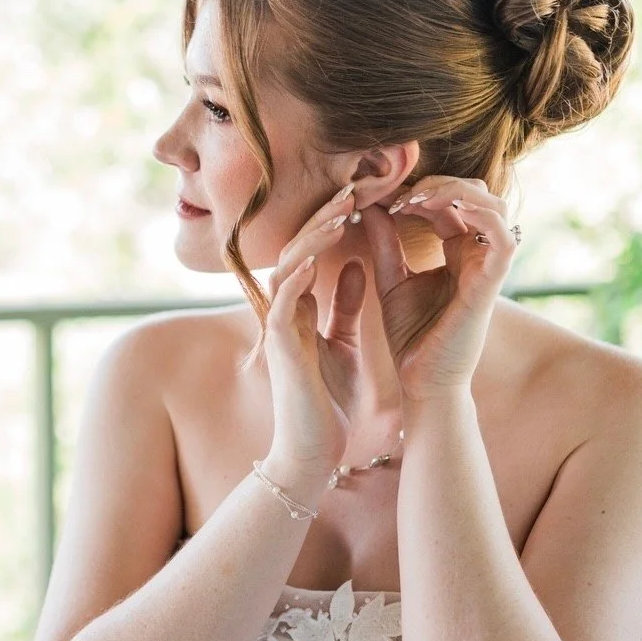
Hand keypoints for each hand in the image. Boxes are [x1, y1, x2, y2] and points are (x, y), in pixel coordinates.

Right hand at [263, 186, 367, 470]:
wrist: (312, 452)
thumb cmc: (328, 405)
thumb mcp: (347, 345)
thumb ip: (349, 307)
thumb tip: (362, 266)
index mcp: (302, 311)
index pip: (313, 254)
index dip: (333, 224)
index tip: (362, 200)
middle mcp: (286, 313)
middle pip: (297, 249)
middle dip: (324, 217)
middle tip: (353, 188)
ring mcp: (279, 328)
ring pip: (289, 266)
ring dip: (314, 237)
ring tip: (342, 210)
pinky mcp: (281, 346)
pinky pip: (284, 299)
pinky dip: (300, 274)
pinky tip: (319, 252)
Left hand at [364, 176, 519, 401]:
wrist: (421, 381)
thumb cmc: (411, 338)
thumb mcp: (391, 280)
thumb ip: (385, 242)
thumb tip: (369, 205)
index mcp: (458, 252)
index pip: (449, 201)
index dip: (419, 189)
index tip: (381, 193)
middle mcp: (478, 255)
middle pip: (474, 193)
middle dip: (436, 182)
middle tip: (396, 192)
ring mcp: (488, 267)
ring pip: (492, 204)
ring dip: (453, 190)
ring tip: (412, 198)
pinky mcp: (492, 282)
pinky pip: (502, 234)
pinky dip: (474, 210)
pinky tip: (432, 207)